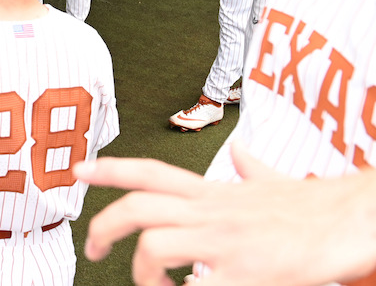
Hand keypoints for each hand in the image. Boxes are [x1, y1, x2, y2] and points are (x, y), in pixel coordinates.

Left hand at [78, 142, 375, 285]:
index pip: (150, 171)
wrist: (351, 221)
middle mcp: (210, 212)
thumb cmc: (313, 208)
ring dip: (143, 273)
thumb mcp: (274, 182)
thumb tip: (243, 151)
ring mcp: (224, 242)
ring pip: (153, 244)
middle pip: (137, 208)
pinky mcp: (242, 275)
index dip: (109, 169)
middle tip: (92, 249)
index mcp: (212, 192)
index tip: (76, 170)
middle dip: (102, 227)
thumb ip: (252, 169)